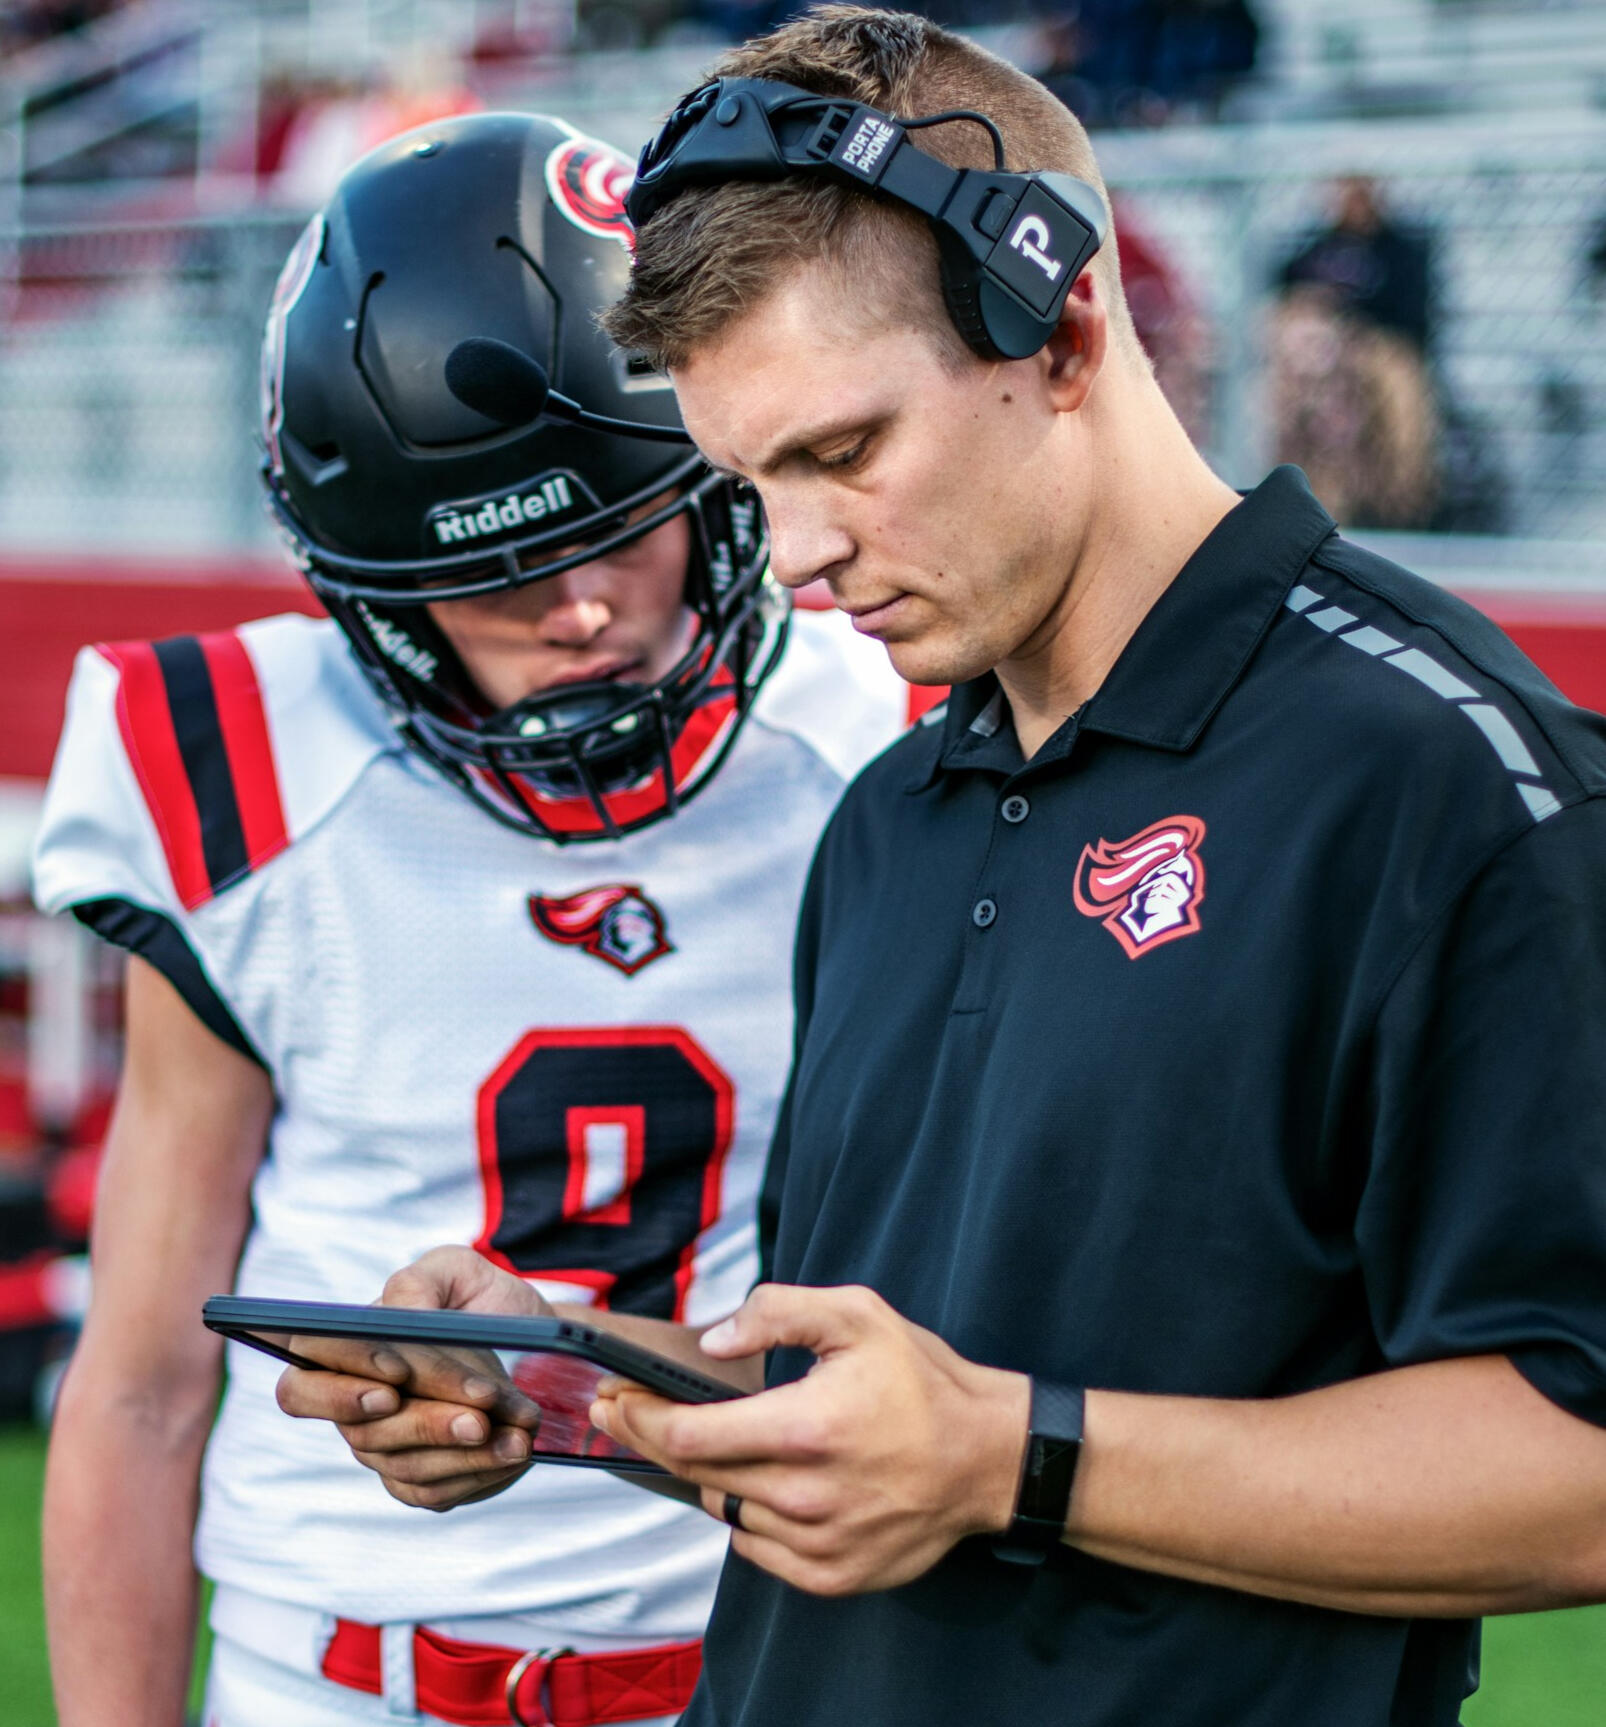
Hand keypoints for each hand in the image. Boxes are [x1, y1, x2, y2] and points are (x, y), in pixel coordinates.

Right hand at [275, 1246, 548, 1509]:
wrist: (533, 1341)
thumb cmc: (482, 1300)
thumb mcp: (456, 1271)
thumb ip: (418, 1283)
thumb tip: (400, 1311)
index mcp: (346, 1351)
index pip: (303, 1381)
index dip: (339, 1387)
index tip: (398, 1376)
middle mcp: (354, 1406)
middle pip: (362, 1431)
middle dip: (424, 1423)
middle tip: (477, 1418)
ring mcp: (385, 1447)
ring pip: (405, 1466)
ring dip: (464, 1451)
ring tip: (516, 1435)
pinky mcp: (419, 1479)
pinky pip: (435, 1490)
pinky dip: (480, 1471)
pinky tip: (514, 1449)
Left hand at [591, 1283, 1030, 1595]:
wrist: (988, 1457)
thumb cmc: (922, 1381)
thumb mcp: (858, 1313)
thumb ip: (776, 1311)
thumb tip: (712, 1342)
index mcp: (803, 1429)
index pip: (687, 1433)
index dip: (638, 1416)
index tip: (614, 1397)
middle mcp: (803, 1496)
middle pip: (694, 1472)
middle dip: (648, 1438)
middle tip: (624, 1411)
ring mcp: (816, 1544)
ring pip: (726, 1509)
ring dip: (710, 1474)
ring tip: (714, 1440)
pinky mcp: (831, 1576)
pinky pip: (758, 1548)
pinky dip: (750, 1515)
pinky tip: (764, 1482)